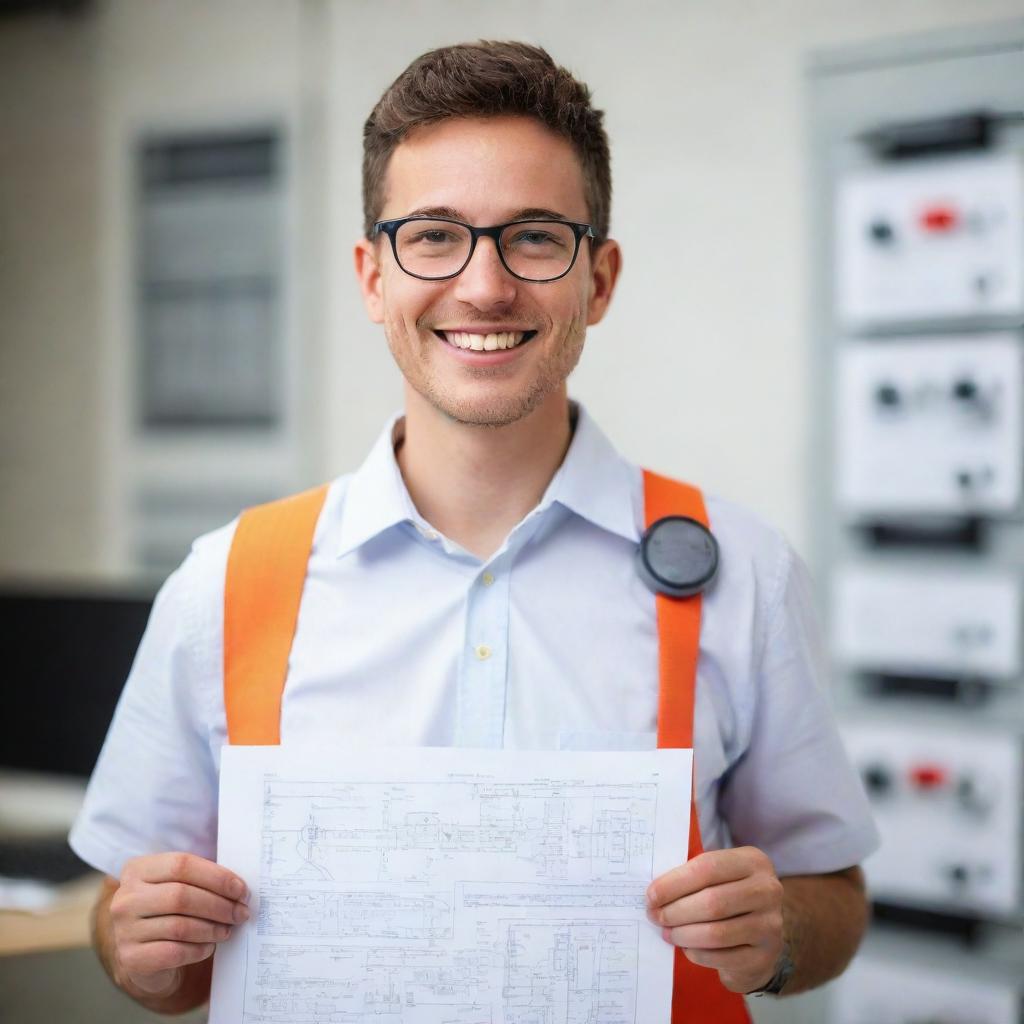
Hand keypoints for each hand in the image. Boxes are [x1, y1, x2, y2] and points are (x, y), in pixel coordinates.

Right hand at [108, 852, 249, 997]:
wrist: (143, 952)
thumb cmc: (169, 911)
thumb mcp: (177, 886)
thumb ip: (201, 880)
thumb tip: (239, 889)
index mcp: (138, 870)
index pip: (182, 865)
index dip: (217, 877)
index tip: (241, 890)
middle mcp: (125, 898)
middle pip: (181, 896)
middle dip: (219, 905)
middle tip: (241, 913)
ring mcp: (123, 929)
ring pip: (179, 926)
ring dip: (212, 929)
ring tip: (228, 930)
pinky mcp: (130, 958)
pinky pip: (173, 953)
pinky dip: (198, 950)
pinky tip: (209, 947)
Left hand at [646, 846, 784, 993]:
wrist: (762, 934)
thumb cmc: (730, 896)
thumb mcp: (721, 876)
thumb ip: (694, 876)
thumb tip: (655, 891)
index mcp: (753, 861)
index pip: (708, 867)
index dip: (674, 883)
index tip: (650, 895)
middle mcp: (768, 890)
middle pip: (712, 901)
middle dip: (675, 911)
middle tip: (655, 916)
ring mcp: (771, 925)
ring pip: (716, 932)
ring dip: (683, 934)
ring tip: (667, 933)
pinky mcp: (765, 956)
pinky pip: (723, 958)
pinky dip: (698, 954)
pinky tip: (686, 948)